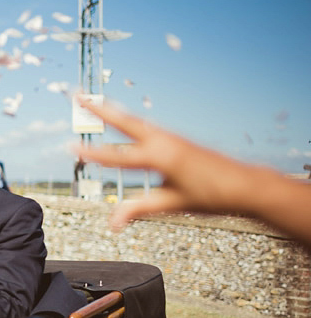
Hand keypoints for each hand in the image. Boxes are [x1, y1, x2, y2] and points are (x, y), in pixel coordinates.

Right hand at [74, 98, 256, 230]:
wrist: (246, 185)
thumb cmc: (212, 195)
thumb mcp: (172, 204)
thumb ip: (138, 209)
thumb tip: (112, 223)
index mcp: (161, 157)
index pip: (118, 157)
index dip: (92, 154)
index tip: (70, 147)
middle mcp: (164, 141)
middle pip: (124, 121)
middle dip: (99, 109)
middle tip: (77, 95)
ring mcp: (171, 138)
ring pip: (135, 121)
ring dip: (112, 111)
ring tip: (93, 101)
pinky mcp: (176, 140)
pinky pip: (146, 126)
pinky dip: (129, 120)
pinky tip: (124, 121)